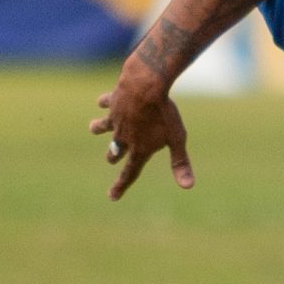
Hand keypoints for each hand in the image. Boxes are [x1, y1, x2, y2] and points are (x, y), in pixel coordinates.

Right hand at [88, 72, 194, 198]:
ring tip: (95, 128)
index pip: (129, 173)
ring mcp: (116, 118)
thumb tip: (188, 186)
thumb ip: (180, 163)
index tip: (112, 197)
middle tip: (112, 159)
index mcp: (138, 149)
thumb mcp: (176, 138)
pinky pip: (106, 102)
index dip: (121, 186)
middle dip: (113, 157)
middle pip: (114, 152)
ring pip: (101, 126)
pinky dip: (104, 102)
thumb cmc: (163, 114)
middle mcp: (123, 137)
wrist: (145, 87)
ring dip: (98, 128)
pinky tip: (102, 101)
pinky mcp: (113, 101)